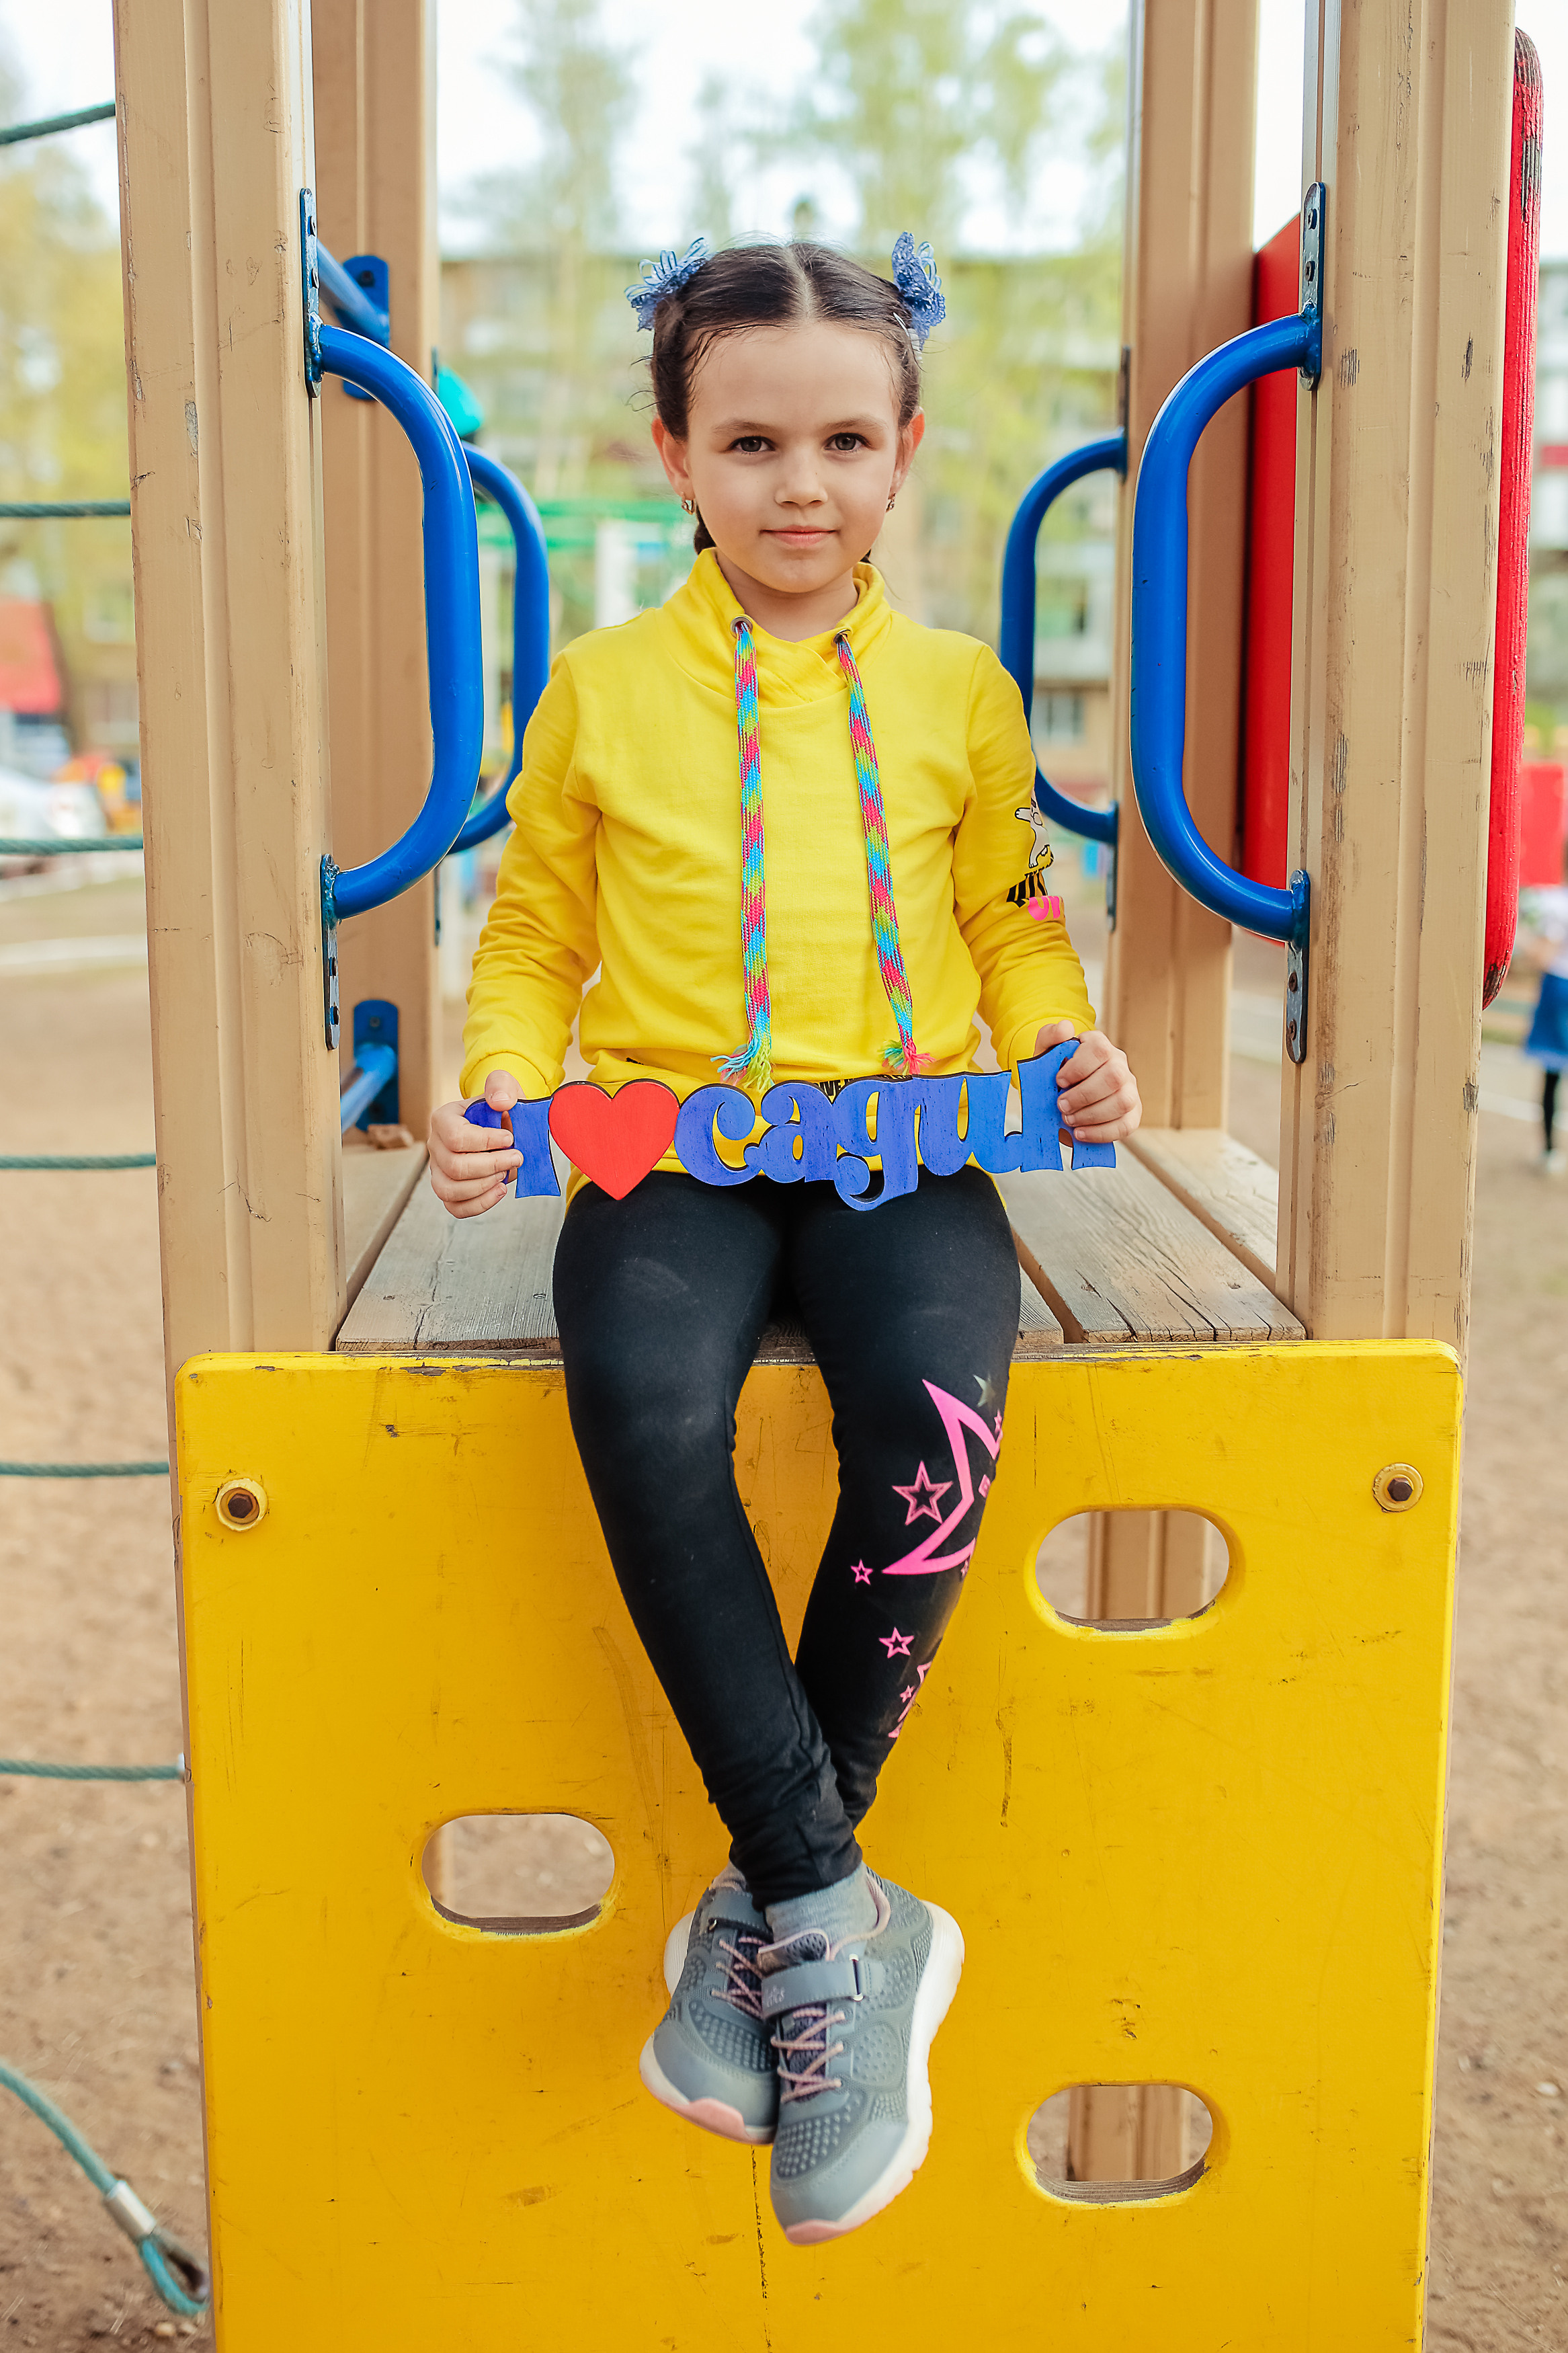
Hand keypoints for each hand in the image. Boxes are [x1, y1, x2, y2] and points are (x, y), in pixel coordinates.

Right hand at [427, 1069, 523, 1218]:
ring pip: (449, 1190)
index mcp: (443, 1119)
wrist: (501, 1123)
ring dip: (484, 1186)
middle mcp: (435, 1146)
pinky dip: (479, 1204)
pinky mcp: (449, 1189)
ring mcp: (439, 1170)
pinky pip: (455, 1207)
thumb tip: (500, 1101)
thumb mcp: (503, 1087)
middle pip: (454, 1166)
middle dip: (491, 1165)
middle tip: (517, 1157)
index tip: (509, 1138)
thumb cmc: (499, 1107)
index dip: (486, 1141)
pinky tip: (500, 1191)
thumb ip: (501, 1086)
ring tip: (506, 1174)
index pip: (455, 1136)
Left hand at [1035, 1020, 1141, 1145]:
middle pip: (1114, 1077)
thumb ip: (1050, 1036)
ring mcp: (1129, 1089)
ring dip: (1091, 1115)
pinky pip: (1126, 1125)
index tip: (1059, 1080)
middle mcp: (1119, 1065)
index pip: (1099, 1049)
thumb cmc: (1055, 1073)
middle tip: (1061, 1105)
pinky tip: (1080, 1133)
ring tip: (1069, 1120)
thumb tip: (1065, 1028)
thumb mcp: (1046, 1053)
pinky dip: (1101, 1132)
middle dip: (1083, 1095)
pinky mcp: (1132, 1113)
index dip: (1079, 1067)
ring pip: (1122, 1101)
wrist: (1060, 1097)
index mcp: (1099, 1046)